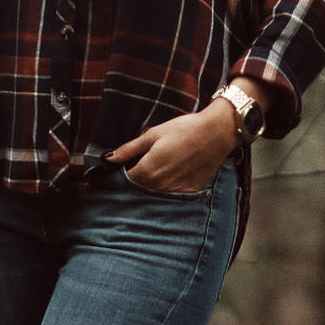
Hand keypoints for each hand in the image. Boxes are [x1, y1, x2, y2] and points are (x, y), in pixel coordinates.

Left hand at [109, 98, 239, 192]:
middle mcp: (158, 186)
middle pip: (137, 189)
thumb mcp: (153, 135)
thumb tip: (108, 158)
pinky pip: (170, 194)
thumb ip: (129, 149)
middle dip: (134, 180)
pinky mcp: (187, 192)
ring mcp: (174, 192)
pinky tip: (173, 172)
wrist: (216, 133)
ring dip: (150, 185)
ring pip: (153, 193)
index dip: (120, 173)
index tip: (122, 166)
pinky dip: (166, 187)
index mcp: (146, 171)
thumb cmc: (184, 130)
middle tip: (140, 164)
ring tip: (159, 167)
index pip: (123, 180)